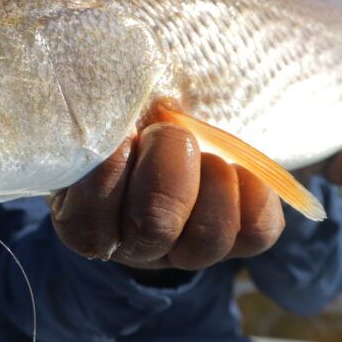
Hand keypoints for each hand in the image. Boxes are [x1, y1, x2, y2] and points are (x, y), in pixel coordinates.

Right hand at [50, 123, 284, 270]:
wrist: (166, 113)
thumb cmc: (122, 106)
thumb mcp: (100, 106)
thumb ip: (97, 108)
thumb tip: (110, 94)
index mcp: (84, 216)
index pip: (88, 228)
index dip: (108, 174)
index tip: (122, 134)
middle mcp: (133, 243)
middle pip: (152, 226)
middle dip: (166, 168)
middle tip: (167, 131)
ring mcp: (186, 247)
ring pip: (209, 238)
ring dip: (213, 181)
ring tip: (208, 152)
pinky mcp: (236, 239)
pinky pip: (256, 232)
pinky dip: (254, 195)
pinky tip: (240, 168)